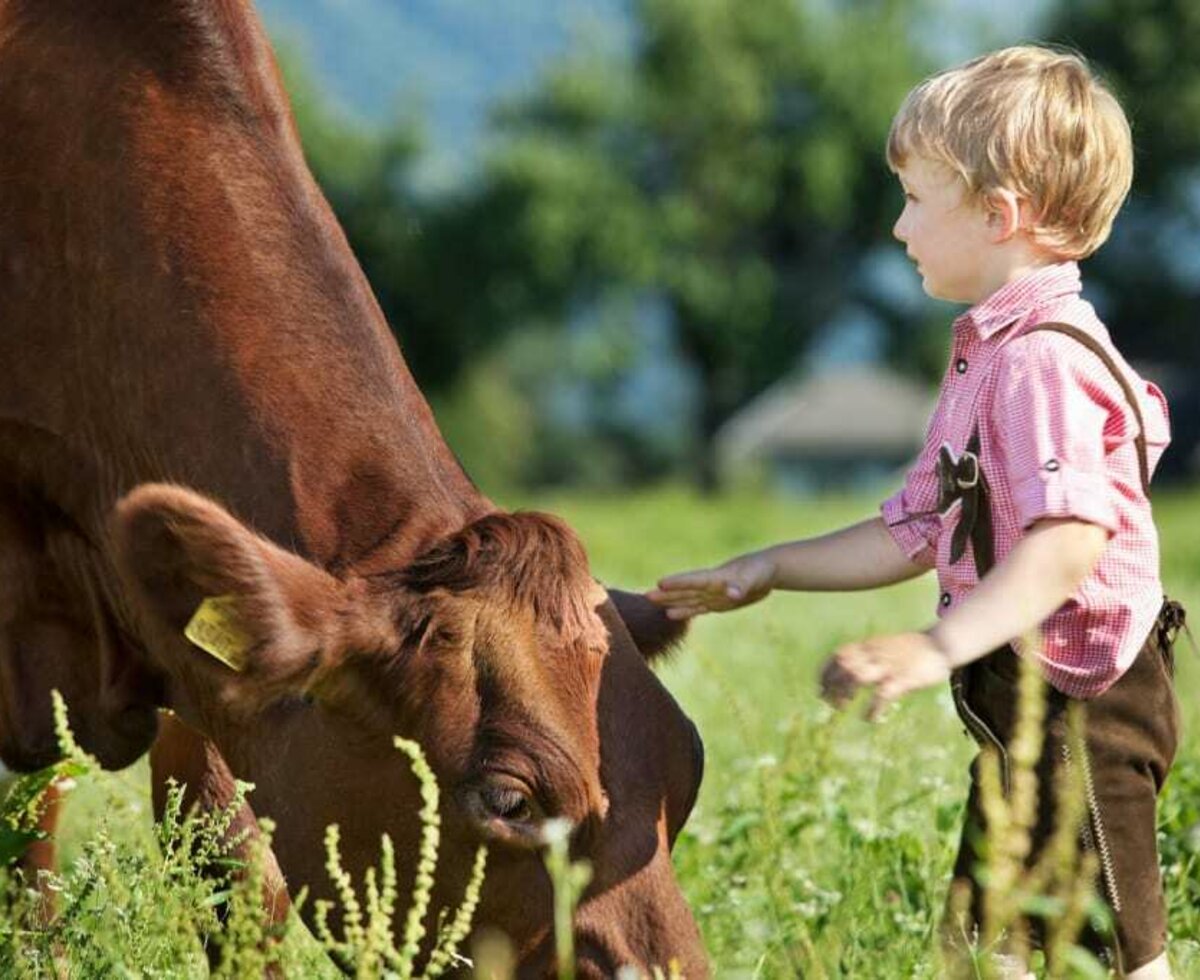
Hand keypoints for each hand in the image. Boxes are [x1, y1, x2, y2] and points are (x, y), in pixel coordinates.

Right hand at [645, 553, 775, 619]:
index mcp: (717, 577)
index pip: (694, 580)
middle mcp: (710, 586)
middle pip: (685, 590)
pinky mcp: (717, 603)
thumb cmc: (760, 571)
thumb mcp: (754, 579)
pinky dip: (684, 611)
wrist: (766, 571)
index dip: (678, 582)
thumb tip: (731, 594)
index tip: (659, 582)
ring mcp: (712, 594)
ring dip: (670, 601)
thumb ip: (741, 586)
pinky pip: (697, 607)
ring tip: (650, 600)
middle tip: (645, 595)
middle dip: (666, 593)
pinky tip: (671, 614)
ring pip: (687, 598)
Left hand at [819, 631, 951, 719]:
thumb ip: (869, 657)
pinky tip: (869, 718)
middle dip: (831, 684)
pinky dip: (873, 708)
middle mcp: (875, 653)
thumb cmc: (911, 650)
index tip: (820, 687)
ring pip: (857, 676)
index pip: (839, 655)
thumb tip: (850, 675)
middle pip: (843, 666)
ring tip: (843, 706)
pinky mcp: (904, 677)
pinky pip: (883, 693)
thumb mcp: (886, 647)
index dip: (825, 672)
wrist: (940, 644)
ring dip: (845, 692)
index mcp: (869, 646)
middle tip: (828, 702)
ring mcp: (889, 664)